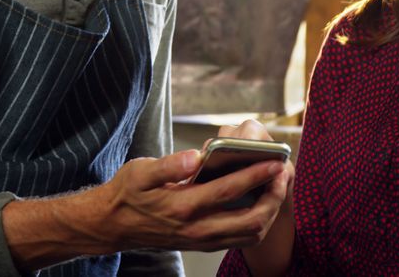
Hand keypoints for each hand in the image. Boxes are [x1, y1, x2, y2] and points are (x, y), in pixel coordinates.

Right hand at [96, 120, 292, 251]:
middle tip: (284, 174)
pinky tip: (263, 201)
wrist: (114, 225)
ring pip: (250, 234)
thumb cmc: (129, 194)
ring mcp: (203, 240)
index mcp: (183, 206)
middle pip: (251, 220)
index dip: (257, 175)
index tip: (276, 161)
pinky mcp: (205, 244)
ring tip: (278, 186)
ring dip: (271, 211)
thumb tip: (196, 155)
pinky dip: (259, 222)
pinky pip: (242, 239)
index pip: (229, 190)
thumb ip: (168, 165)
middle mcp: (197, 228)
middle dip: (274, 197)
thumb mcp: (140, 172)